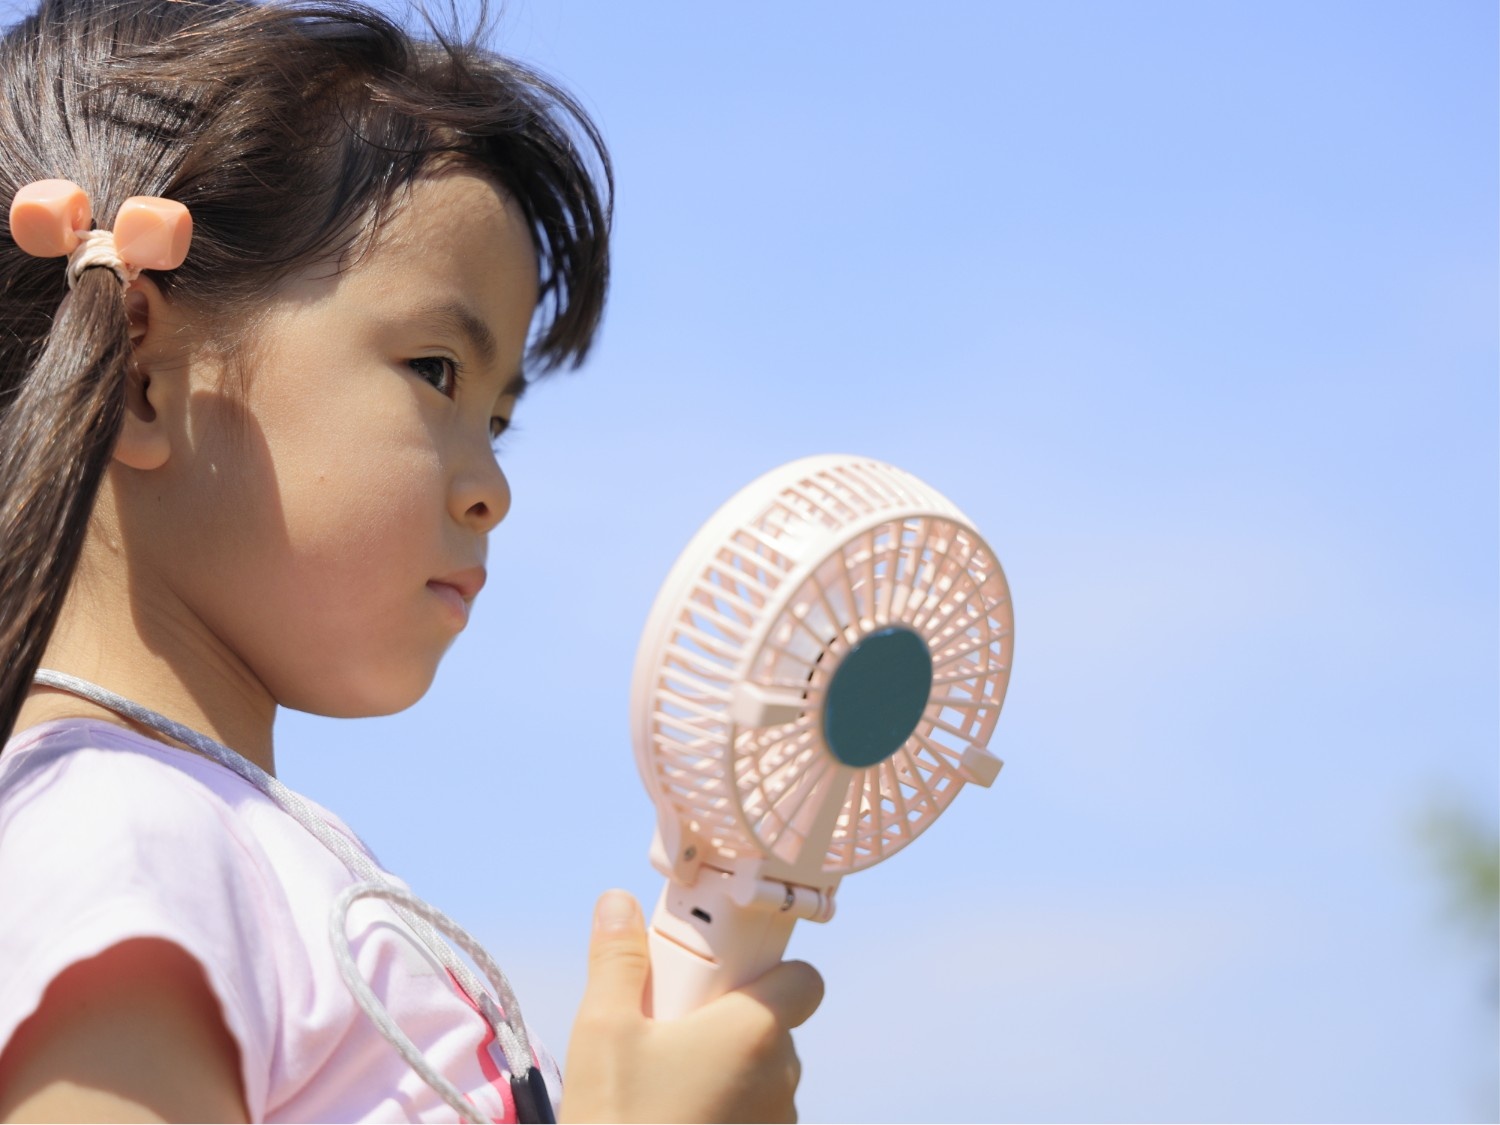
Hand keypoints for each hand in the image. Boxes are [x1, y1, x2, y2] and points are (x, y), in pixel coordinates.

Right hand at [561, 890, 822, 1123]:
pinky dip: (727, 1116)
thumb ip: (617, 960)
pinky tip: (676, 1121)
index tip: (725, 978)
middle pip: (774, 1029)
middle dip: (730, 1024)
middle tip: (670, 1033)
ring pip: (764, 1081)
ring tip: (665, 1089)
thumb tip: (618, 902)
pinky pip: (755, 1123)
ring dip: (729, 1076)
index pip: (805, 980)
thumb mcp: (602, 1032)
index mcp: (754, 1032)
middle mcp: (782, 1080)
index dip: (773, 971)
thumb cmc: (618, 1121)